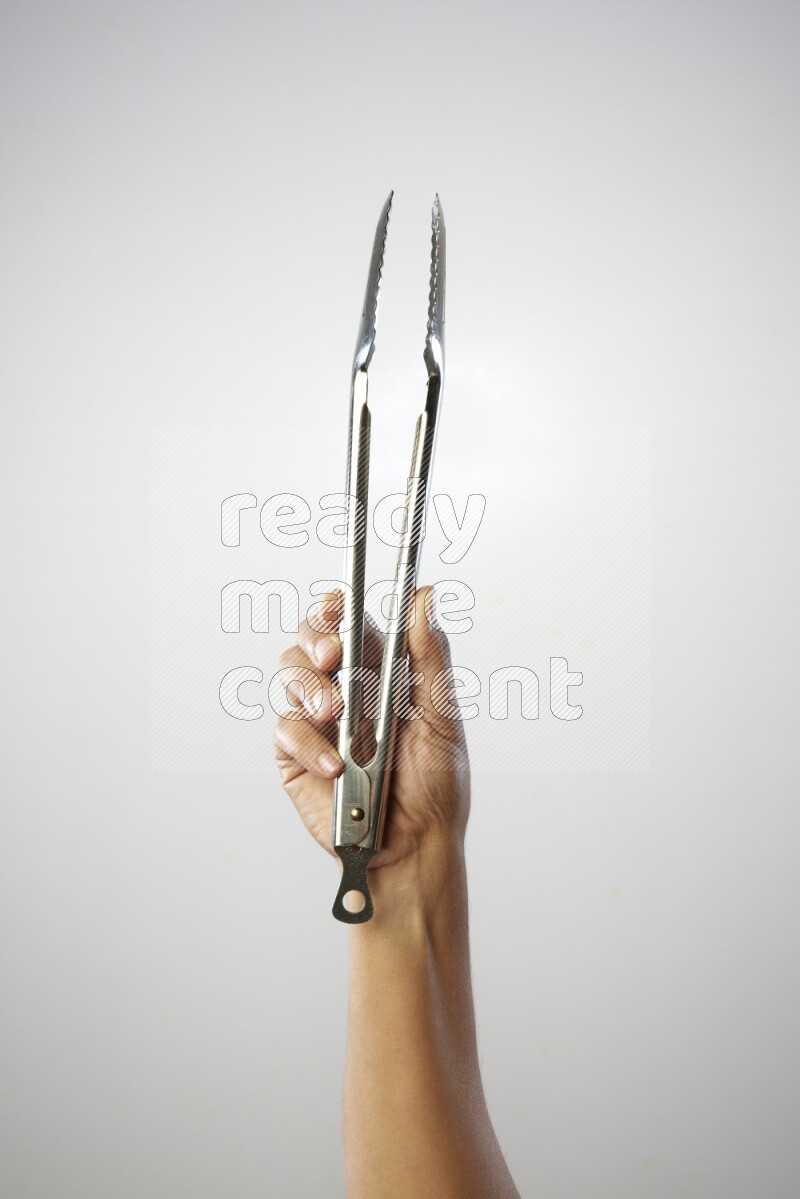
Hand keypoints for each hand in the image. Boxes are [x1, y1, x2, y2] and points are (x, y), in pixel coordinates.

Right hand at [274, 586, 469, 875]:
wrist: (414, 847)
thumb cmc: (435, 786)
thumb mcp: (442, 717)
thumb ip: (430, 656)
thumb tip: (425, 595)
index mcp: (383, 671)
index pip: (350, 622)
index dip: (337, 608)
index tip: (338, 608)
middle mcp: (347, 689)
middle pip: (312, 639)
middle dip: (316, 639)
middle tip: (334, 657)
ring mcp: (318, 721)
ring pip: (292, 675)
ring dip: (312, 687)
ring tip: (335, 714)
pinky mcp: (296, 754)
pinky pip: (287, 730)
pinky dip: (310, 744)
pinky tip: (336, 766)